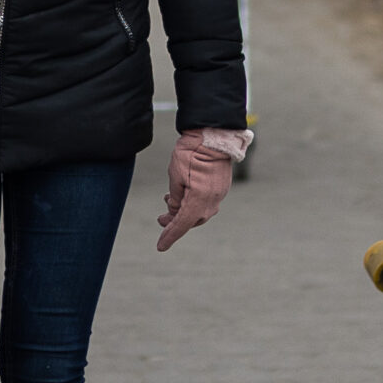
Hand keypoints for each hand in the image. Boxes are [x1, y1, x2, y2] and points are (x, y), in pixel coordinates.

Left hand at [156, 130, 236, 251]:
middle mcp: (212, 201)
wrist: (213, 135)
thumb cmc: (191, 153)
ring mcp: (219, 195)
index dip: (169, 236)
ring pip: (199, 212)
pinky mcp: (221, 187)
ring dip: (184, 212)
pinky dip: (193, 203)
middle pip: (192, 220)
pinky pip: (206, 202)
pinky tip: (184, 194)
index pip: (182, 225)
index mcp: (199, 200)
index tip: (160, 246)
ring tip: (169, 203)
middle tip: (161, 219)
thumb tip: (175, 212)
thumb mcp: (175, 176)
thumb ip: (175, 199)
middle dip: (175, 222)